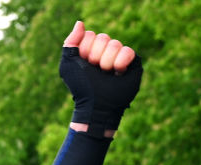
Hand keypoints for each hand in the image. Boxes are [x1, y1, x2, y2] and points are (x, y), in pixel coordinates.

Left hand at [59, 20, 141, 137]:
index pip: (89, 35)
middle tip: (96, 71)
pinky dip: (120, 63)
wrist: (97, 105)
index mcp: (91, 50)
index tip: (84, 65)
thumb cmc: (81, 88)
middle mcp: (106, 51)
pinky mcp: (133, 63)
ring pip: (115, 43)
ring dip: (107, 62)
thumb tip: (80, 23)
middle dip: (96, 56)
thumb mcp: (68, 65)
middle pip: (103, 37)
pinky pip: (128, 50)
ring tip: (106, 75)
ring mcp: (119, 56)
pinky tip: (118, 73)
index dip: (85, 50)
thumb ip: (70, 43)